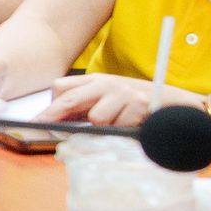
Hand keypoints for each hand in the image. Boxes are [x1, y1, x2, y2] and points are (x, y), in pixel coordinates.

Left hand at [41, 73, 193, 129]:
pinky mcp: (138, 105)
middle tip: (39, 128)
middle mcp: (106, 83)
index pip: (62, 88)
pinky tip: (133, 124)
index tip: (37, 122)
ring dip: (104, 128)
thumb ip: (86, 107)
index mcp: (95, 80)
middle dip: (53, 116)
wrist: (173, 102)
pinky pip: (119, 127)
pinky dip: (123, 130)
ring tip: (118, 123)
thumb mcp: (108, 99)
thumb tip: (58, 123)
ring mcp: (122, 93)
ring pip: (96, 118)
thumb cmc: (135, 102)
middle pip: (70, 99)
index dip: (49, 106)